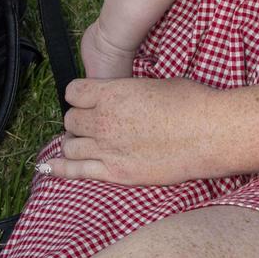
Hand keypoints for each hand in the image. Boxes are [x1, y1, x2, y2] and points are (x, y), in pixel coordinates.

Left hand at [41, 77, 226, 185]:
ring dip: (74, 142)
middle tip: (92, 122)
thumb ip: (129, 92)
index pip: (74, 92)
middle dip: (79, 119)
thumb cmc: (190, 102)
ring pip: (69, 145)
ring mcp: (107, 148)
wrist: (208, 132)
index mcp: (113, 92)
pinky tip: (50, 169)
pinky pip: (75, 171)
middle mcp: (103, 120)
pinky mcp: (115, 173)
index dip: (80, 94)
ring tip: (85, 142)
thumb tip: (124, 97)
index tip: (87, 98)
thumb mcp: (155, 84)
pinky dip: (60, 169)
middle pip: (70, 120)